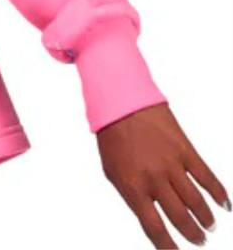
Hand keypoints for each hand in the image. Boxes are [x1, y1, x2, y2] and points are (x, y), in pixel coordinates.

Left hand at [97, 102, 230, 247]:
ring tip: (209, 225)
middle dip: (192, 234)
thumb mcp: (112, 169)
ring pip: (196, 203)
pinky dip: (219, 194)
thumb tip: (150, 215)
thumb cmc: (112, 134)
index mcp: (131, 186)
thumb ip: (131, 193)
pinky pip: (207, 177)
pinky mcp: (185, 149)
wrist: (120, 98)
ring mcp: (171, 164)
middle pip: (180, 219)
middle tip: (199, 240)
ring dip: (206, 218)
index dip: (167, 246)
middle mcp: (153, 179)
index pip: (154, 227)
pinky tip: (224, 204)